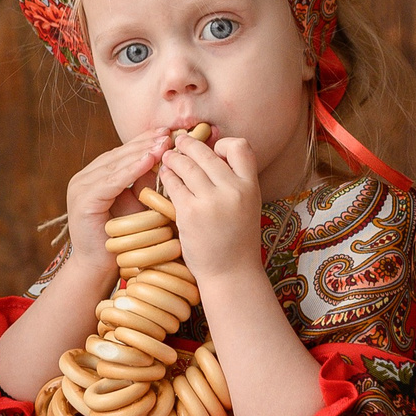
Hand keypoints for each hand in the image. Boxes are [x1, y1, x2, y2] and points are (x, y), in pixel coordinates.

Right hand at [62, 130, 181, 277]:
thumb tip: (164, 157)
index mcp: (92, 177)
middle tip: (167, 133)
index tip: (165, 132)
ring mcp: (80, 188)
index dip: (143, 142)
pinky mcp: (83, 201)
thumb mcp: (135, 203)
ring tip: (162, 143)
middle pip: (117, 156)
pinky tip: (149, 160)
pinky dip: (131, 170)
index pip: (120, 154)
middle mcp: (82, 178)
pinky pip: (111, 182)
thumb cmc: (120, 238)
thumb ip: (143, 180)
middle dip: (144, 143)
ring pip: (115, 166)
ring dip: (140, 153)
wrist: (99, 266)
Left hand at [157, 133, 263, 277]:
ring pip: (186, 164)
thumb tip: (211, 153)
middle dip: (188, 144)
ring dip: (173, 157)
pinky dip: (166, 175)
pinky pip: (173, 184)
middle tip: (178, 142)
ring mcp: (211, 201)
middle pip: (206, 152)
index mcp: (251, 186)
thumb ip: (234, 182)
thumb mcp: (247, 205)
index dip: (222, 143)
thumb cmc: (236, 238)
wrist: (231, 273)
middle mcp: (233, 190)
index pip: (240, 146)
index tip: (212, 150)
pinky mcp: (190, 213)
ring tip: (168, 157)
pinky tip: (164, 176)